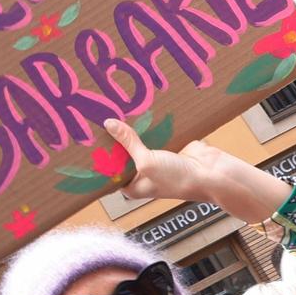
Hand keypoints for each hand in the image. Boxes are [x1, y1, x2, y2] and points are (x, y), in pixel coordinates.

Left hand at [101, 121, 290, 223]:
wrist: (213, 173)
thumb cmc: (178, 178)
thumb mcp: (146, 161)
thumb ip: (128, 142)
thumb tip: (109, 124)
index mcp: (132, 186)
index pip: (108, 172)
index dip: (97, 158)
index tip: (82, 142)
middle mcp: (142, 173)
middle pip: (122, 153)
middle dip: (113, 138)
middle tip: (93, 118)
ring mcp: (156, 158)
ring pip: (138, 140)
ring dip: (130, 127)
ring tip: (111, 108)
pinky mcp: (168, 145)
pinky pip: (154, 132)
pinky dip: (148, 122)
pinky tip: (137, 108)